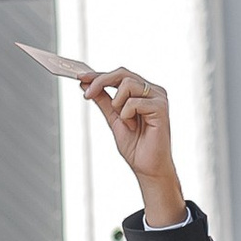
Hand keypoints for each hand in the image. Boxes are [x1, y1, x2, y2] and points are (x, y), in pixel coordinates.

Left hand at [80, 66, 183, 228]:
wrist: (147, 168)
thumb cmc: (136, 146)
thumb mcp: (113, 119)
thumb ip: (103, 100)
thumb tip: (86, 85)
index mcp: (143, 91)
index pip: (119, 75)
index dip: (98, 74)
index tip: (79, 77)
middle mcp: (153, 91)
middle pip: (122, 73)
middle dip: (100, 81)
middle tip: (86, 94)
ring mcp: (158, 98)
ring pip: (127, 84)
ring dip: (117, 104)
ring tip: (125, 121)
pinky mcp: (161, 108)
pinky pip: (133, 102)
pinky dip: (127, 115)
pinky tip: (133, 126)